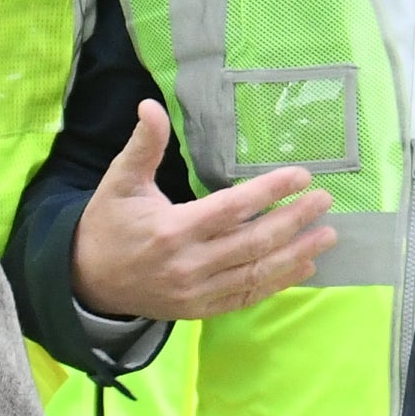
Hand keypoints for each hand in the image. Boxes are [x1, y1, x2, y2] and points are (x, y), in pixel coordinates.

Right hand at [65, 109, 331, 323]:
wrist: (87, 282)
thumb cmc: (108, 226)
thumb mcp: (120, 182)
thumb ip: (142, 145)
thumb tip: (150, 106)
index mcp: (172, 230)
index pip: (232, 209)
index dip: (270, 192)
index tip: (301, 176)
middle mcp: (189, 265)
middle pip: (254, 242)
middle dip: (294, 221)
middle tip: (324, 201)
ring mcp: (196, 292)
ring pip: (256, 273)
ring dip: (296, 254)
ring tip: (327, 235)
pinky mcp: (200, 310)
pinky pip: (246, 296)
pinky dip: (277, 283)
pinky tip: (303, 267)